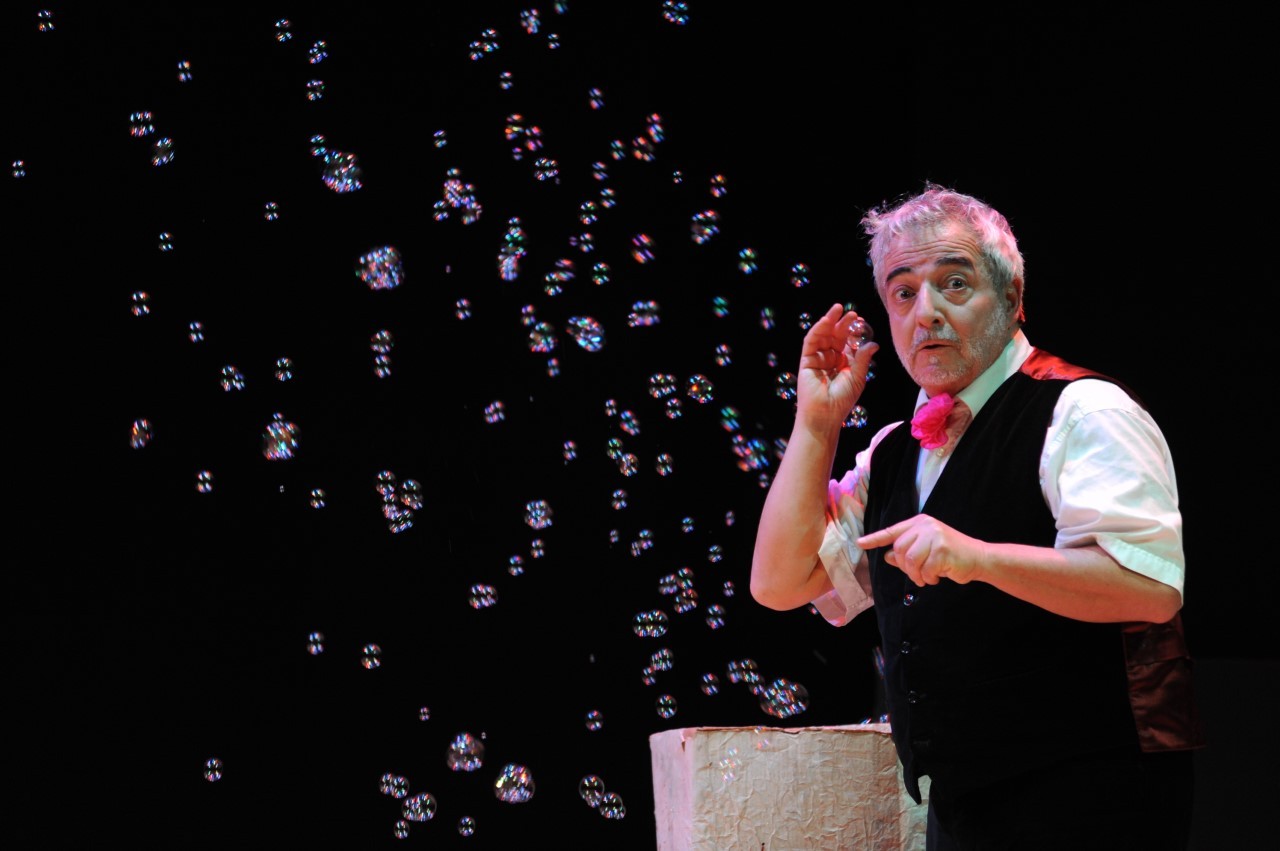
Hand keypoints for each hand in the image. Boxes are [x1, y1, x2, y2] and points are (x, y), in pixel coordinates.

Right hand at [796, 303, 878, 430]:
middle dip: (843, 324)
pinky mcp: (806, 360)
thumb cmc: (842, 401)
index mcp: (843, 363)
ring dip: (830, 321)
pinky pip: (811, 342)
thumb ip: (863, 359)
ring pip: (823, 336)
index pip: (847, 342)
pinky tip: (826, 321)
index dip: (853, 331)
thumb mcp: (858, 378)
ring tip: (838, 309)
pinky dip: (818, 329)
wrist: (825, 415)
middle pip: (835, 336)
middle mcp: (829, 359)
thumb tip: (874, 344)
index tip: (861, 321)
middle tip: (853, 314)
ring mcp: (817, 359)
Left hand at [856, 514, 986, 586]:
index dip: (874, 538)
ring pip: (910, 561)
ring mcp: (934, 536)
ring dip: (917, 575)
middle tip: (919, 574)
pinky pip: (924, 570)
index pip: (892, 531)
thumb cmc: (951, 556)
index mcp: (919, 523)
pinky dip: (929, 578)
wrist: (979, 557)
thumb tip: (888, 557)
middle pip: (899, 550)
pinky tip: (938, 576)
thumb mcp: (926, 551)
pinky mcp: (942, 549)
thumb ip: (907, 552)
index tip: (859, 543)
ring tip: (928, 577)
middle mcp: (925, 525)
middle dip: (906, 567)